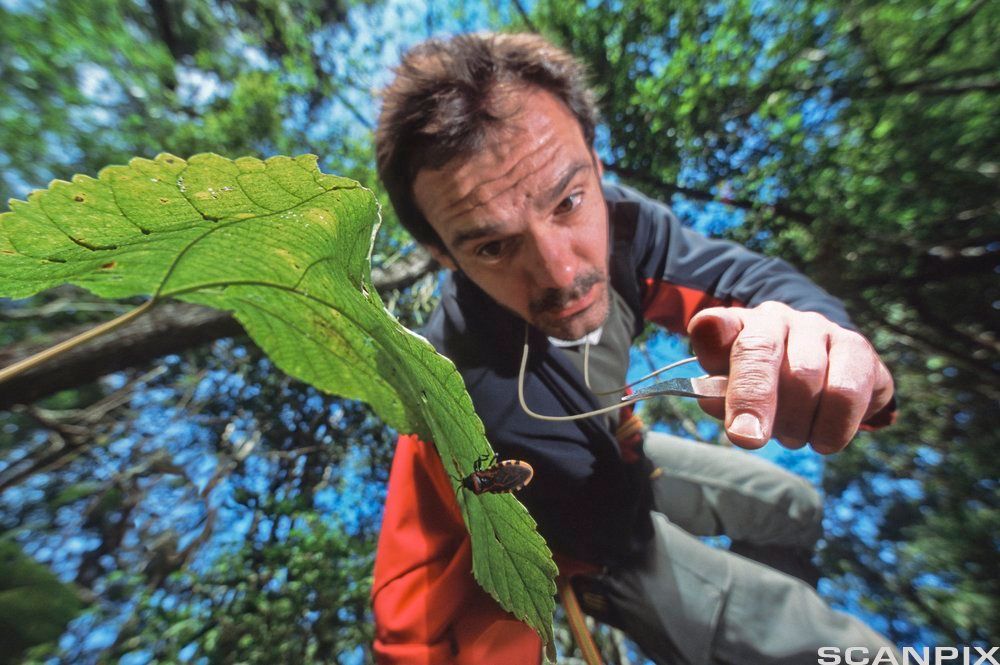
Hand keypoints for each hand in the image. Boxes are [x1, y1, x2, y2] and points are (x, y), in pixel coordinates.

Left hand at [687, 301, 893, 452]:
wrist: (819, 368)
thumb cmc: (762, 383)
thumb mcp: (728, 386)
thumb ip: (715, 392)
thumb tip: (719, 404)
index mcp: (740, 324)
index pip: (718, 327)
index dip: (711, 347)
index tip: (714, 382)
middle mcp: (780, 318)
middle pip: (763, 352)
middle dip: (754, 401)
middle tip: (748, 439)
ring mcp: (823, 329)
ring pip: (808, 378)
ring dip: (795, 422)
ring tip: (792, 437)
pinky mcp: (859, 350)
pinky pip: (848, 394)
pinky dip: (833, 428)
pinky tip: (823, 438)